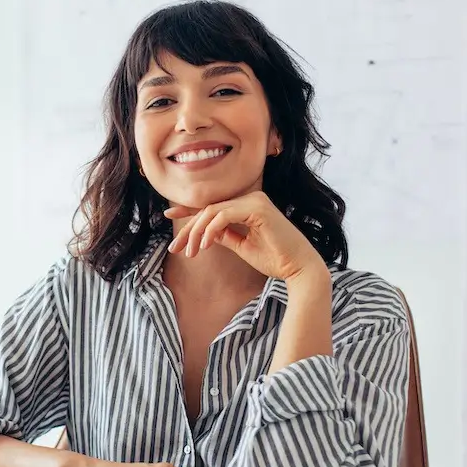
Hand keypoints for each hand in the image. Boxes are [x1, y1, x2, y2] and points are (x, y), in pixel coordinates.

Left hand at [164, 191, 325, 281]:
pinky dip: (210, 230)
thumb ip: (224, 236)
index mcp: (248, 206)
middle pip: (209, 209)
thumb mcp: (241, 246)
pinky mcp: (257, 209)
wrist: (299, 268)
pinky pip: (223, 215)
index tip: (168, 216)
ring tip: (190, 252)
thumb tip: (204, 232)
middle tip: (175, 248)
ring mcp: (255, 201)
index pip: (213, 206)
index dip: (189, 210)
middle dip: (188, 229)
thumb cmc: (274, 259)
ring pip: (212, 212)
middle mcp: (251, 198)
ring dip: (196, 232)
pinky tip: (203, 246)